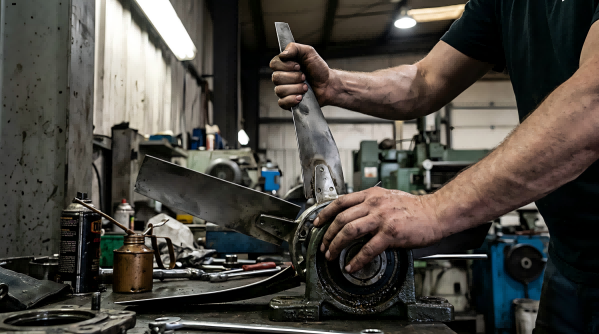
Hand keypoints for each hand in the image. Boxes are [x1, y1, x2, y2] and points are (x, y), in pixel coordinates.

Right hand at [270, 43, 332, 108]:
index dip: (286, 66)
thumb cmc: (318, 69)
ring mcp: (284, 90)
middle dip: (293, 77)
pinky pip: (282, 103)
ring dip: (296, 88)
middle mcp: (281, 78)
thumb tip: (283, 54)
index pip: (274, 64)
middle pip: (276, 78)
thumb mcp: (309, 52)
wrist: (328, 84)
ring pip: (279, 90)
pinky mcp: (288, 102)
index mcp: (284, 65)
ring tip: (306, 87)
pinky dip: (291, 100)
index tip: (299, 66)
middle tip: (304, 77)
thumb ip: (295, 48)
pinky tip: (300, 97)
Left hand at [313, 187, 443, 272]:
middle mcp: (374, 204)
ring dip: (336, 245)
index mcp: (371, 195)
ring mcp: (382, 218)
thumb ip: (371, 204)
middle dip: (328, 234)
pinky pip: (368, 249)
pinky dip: (357, 259)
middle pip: (341, 218)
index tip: (317, 223)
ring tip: (332, 255)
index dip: (325, 213)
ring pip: (349, 231)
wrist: (437, 212)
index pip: (340, 202)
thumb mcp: (388, 198)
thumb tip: (354, 215)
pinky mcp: (391, 233)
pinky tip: (351, 266)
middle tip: (324, 246)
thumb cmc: (415, 208)